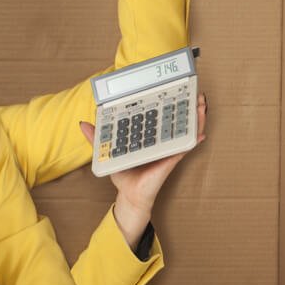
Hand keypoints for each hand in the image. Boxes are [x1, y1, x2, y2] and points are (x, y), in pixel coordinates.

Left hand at [80, 93, 207, 247]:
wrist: (129, 195)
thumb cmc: (123, 175)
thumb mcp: (108, 153)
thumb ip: (96, 139)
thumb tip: (83, 124)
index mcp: (148, 137)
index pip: (159, 117)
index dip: (169, 104)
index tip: (175, 89)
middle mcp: (160, 142)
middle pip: (177, 121)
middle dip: (188, 107)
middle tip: (196, 93)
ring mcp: (167, 151)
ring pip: (185, 132)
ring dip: (196, 119)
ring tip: (202, 106)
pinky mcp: (169, 161)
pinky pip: (183, 149)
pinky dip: (192, 141)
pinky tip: (200, 133)